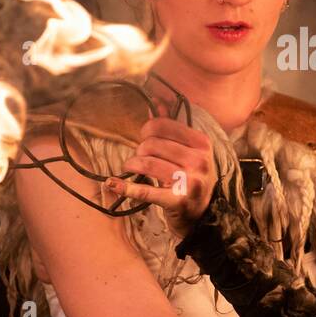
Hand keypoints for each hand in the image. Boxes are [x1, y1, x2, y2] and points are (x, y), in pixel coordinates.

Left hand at [105, 115, 216, 238]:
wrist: (202, 215)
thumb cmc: (192, 178)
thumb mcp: (190, 151)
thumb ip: (173, 127)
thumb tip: (156, 101)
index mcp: (202, 143)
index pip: (163, 125)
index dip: (147, 130)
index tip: (146, 139)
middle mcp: (199, 161)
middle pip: (152, 144)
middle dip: (140, 150)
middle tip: (141, 159)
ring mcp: (189, 181)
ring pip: (146, 163)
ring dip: (132, 165)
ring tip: (132, 168)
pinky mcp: (177, 201)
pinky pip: (144, 191)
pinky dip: (124, 187)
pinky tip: (112, 184)